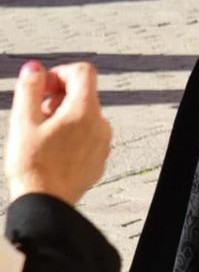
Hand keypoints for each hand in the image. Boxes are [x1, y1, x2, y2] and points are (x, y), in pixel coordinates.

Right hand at [5, 62, 111, 205]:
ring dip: (63, 116)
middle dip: (58, 96)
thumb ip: (29, 90)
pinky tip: (52, 150)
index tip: (41, 89)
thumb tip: (34, 67)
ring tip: (41, 135)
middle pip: (83, 93)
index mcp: (85, 111)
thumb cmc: (32, 165)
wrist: (46, 204)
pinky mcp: (100, 157)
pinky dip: (72, 133)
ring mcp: (104, 141)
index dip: (59, 73)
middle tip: (36, 115)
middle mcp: (101, 123)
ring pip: (85, 115)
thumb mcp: (22, 122)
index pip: (83, 72)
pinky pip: (88, 134)